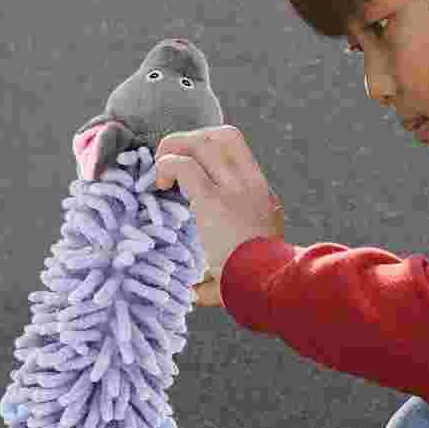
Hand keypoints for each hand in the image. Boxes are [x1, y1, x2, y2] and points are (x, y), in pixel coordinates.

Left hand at [153, 126, 284, 303]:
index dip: (206, 152)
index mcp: (261, 196)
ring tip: (160, 174)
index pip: (236, 152)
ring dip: (174, 148)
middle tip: (169, 163)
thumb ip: (217, 275)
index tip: (185, 171)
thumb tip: (195, 292)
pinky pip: (185, 166)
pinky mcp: (214, 201)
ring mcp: (235, 190)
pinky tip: (159, 185)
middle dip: (190, 139)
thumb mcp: (244, 269)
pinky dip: (167, 166)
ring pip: (204, 140)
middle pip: (223, 134)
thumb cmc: (256, 286)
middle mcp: (251, 185)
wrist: (269, 287)